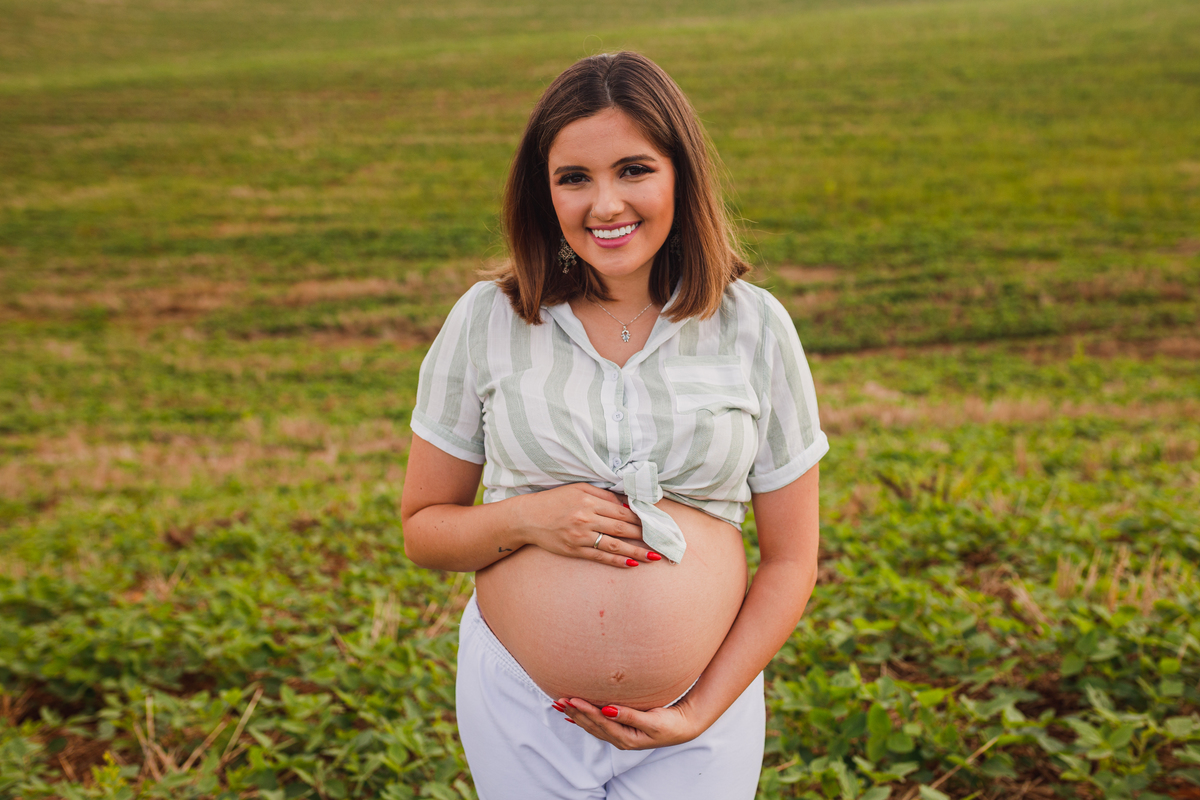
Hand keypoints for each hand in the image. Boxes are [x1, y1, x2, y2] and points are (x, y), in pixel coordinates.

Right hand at [512, 484, 659, 567]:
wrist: (528, 518)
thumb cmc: (555, 501)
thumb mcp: (579, 489)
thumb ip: (604, 496)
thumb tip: (628, 506)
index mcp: (589, 500)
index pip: (622, 511)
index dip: (642, 519)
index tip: (657, 523)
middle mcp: (586, 518)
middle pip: (622, 528)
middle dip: (645, 535)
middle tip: (663, 541)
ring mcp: (580, 536)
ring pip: (615, 545)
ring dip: (637, 552)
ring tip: (654, 556)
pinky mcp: (574, 550)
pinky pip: (600, 557)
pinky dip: (618, 561)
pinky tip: (632, 564)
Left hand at [552, 696, 704, 749]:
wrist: (683, 728)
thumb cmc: (670, 723)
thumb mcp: (652, 721)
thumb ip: (629, 716)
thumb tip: (607, 709)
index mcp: (626, 738)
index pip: (600, 723)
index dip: (585, 711)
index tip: (573, 699)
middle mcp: (619, 739)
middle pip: (592, 725)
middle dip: (574, 712)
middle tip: (558, 700)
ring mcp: (619, 736)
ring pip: (591, 725)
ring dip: (575, 715)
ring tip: (559, 705)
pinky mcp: (620, 730)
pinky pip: (597, 725)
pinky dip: (583, 719)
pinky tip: (572, 716)